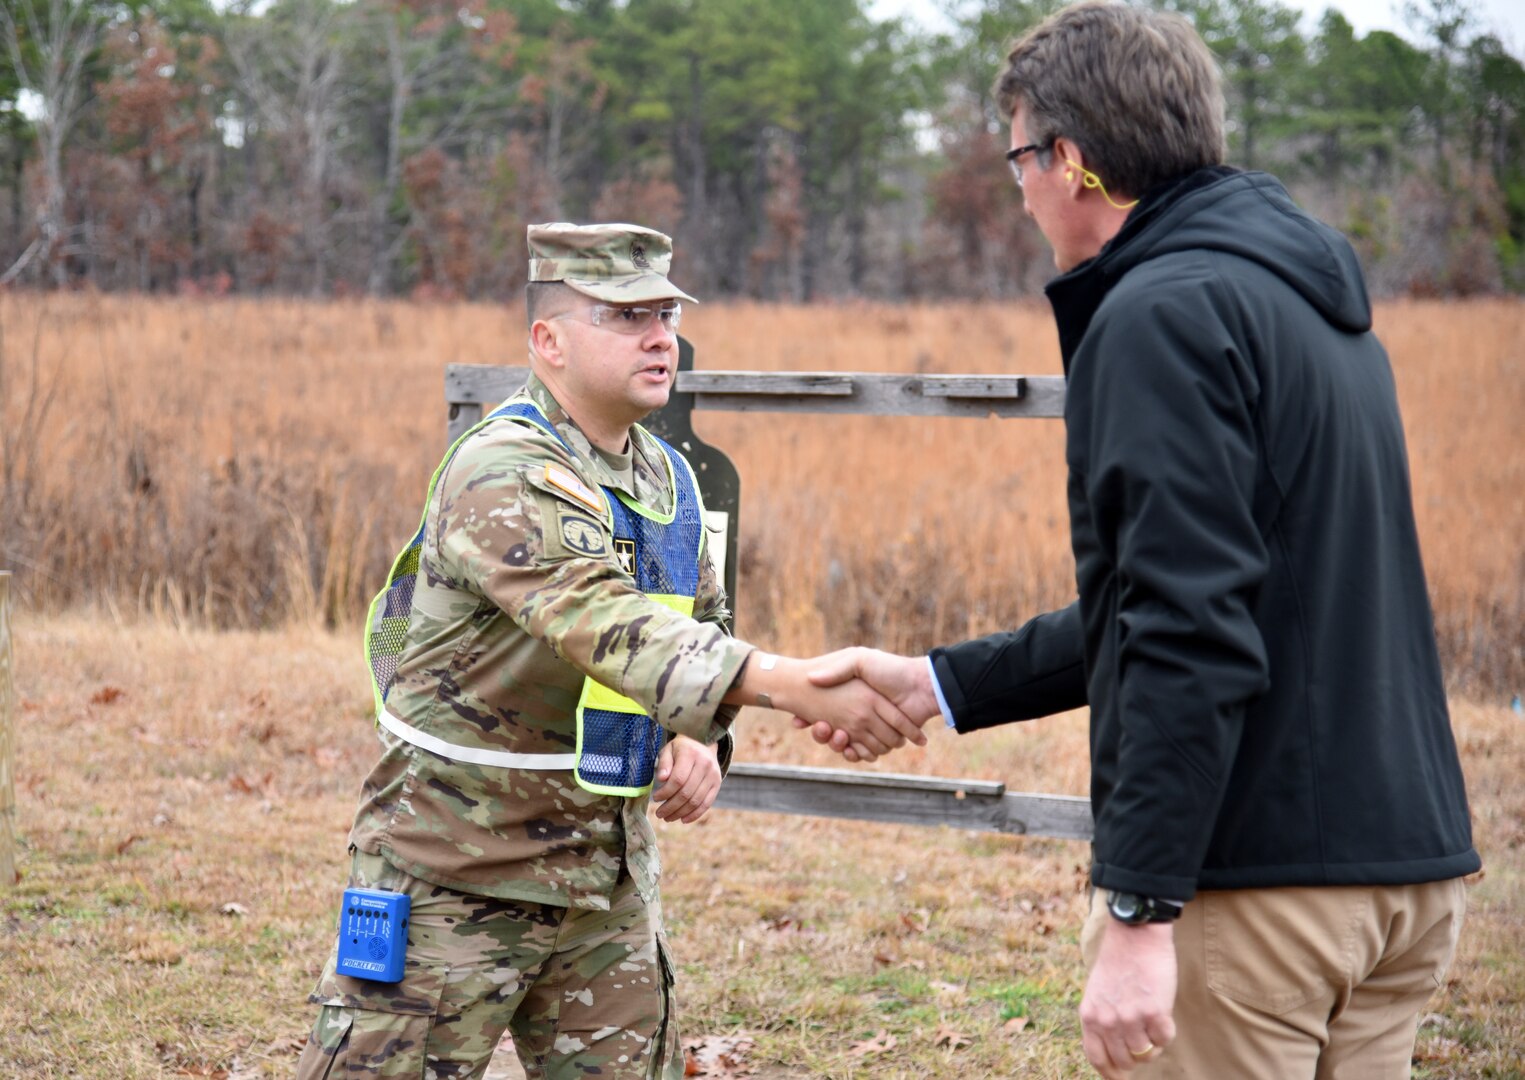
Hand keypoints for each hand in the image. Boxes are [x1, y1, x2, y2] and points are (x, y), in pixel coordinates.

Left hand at [651, 734, 721, 823]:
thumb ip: (664, 764)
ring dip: (680, 813)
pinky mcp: (717, 784)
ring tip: (668, 817)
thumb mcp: (669, 750)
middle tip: (659, 814)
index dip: (665, 792)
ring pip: (696, 801)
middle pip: (686, 792)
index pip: (678, 779)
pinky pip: (706, 803)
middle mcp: (704, 765)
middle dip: (671, 807)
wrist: (703, 743)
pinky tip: (683, 819)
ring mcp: (713, 775)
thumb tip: (661, 779)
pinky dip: (695, 814)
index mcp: (690, 754)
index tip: (656, 798)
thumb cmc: (681, 749)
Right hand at [726, 652, 925, 761]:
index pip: (821, 712)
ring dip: (835, 744)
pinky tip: (848, 746)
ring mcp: (868, 729)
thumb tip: (812, 678)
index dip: (807, 718)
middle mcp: (857, 714)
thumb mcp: (860, 660)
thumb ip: (838, 669)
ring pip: (842, 745)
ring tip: (836, 734)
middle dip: (819, 733)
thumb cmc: (891, 670)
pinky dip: (854, 754)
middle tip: (818, 727)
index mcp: (850, 697)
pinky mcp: (880, 741)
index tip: (797, 720)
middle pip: (828, 732)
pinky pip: (861, 754)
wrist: (920, 686)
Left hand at [1078, 920, 1176, 1076]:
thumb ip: (1101, 1018)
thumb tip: (1112, 1048)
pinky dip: (1166, 1031)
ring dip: (1153, 1043)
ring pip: (1146, 1053)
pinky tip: (1162, 1014)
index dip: (1111, 1074)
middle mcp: (1108, 1021)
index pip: (1098, 1059)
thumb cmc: (1117, 961)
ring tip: (1152, 1021)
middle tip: (1143, 1041)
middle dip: (1136, 1056)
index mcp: (1090, 1016)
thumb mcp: (1096, 992)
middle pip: (1125, 1061)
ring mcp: (1131, 1018)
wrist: (1134, 935)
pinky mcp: (1155, 1013)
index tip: (1120, 1077)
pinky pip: (1164, 1039)